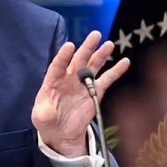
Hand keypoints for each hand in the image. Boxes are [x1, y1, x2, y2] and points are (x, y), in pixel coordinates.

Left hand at [33, 31, 129, 156]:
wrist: (61, 132)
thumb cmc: (47, 121)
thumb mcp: (41, 118)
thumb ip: (44, 113)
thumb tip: (49, 110)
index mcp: (53, 81)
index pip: (58, 65)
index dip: (63, 56)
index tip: (70, 46)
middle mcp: (69, 78)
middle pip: (78, 60)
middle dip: (87, 48)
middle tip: (95, 35)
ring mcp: (83, 84)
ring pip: (93, 66)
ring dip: (101, 55)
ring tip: (109, 44)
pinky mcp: (95, 92)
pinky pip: (106, 79)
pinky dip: (116, 71)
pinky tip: (125, 62)